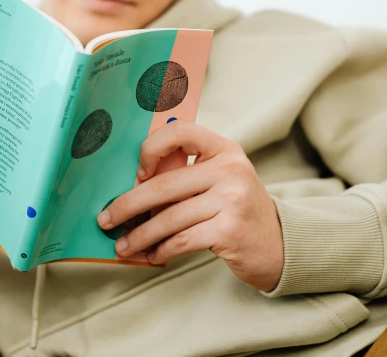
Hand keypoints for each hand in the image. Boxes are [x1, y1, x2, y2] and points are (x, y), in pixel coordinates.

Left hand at [97, 121, 283, 291]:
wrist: (280, 246)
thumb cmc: (237, 211)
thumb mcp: (219, 181)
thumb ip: (186, 174)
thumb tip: (132, 186)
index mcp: (224, 149)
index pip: (181, 132)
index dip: (151, 149)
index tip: (137, 173)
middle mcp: (230, 169)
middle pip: (164, 185)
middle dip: (128, 205)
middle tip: (106, 219)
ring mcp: (232, 199)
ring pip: (168, 217)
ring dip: (140, 235)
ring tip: (123, 246)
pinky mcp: (230, 230)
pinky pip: (181, 240)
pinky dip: (161, 249)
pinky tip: (152, 255)